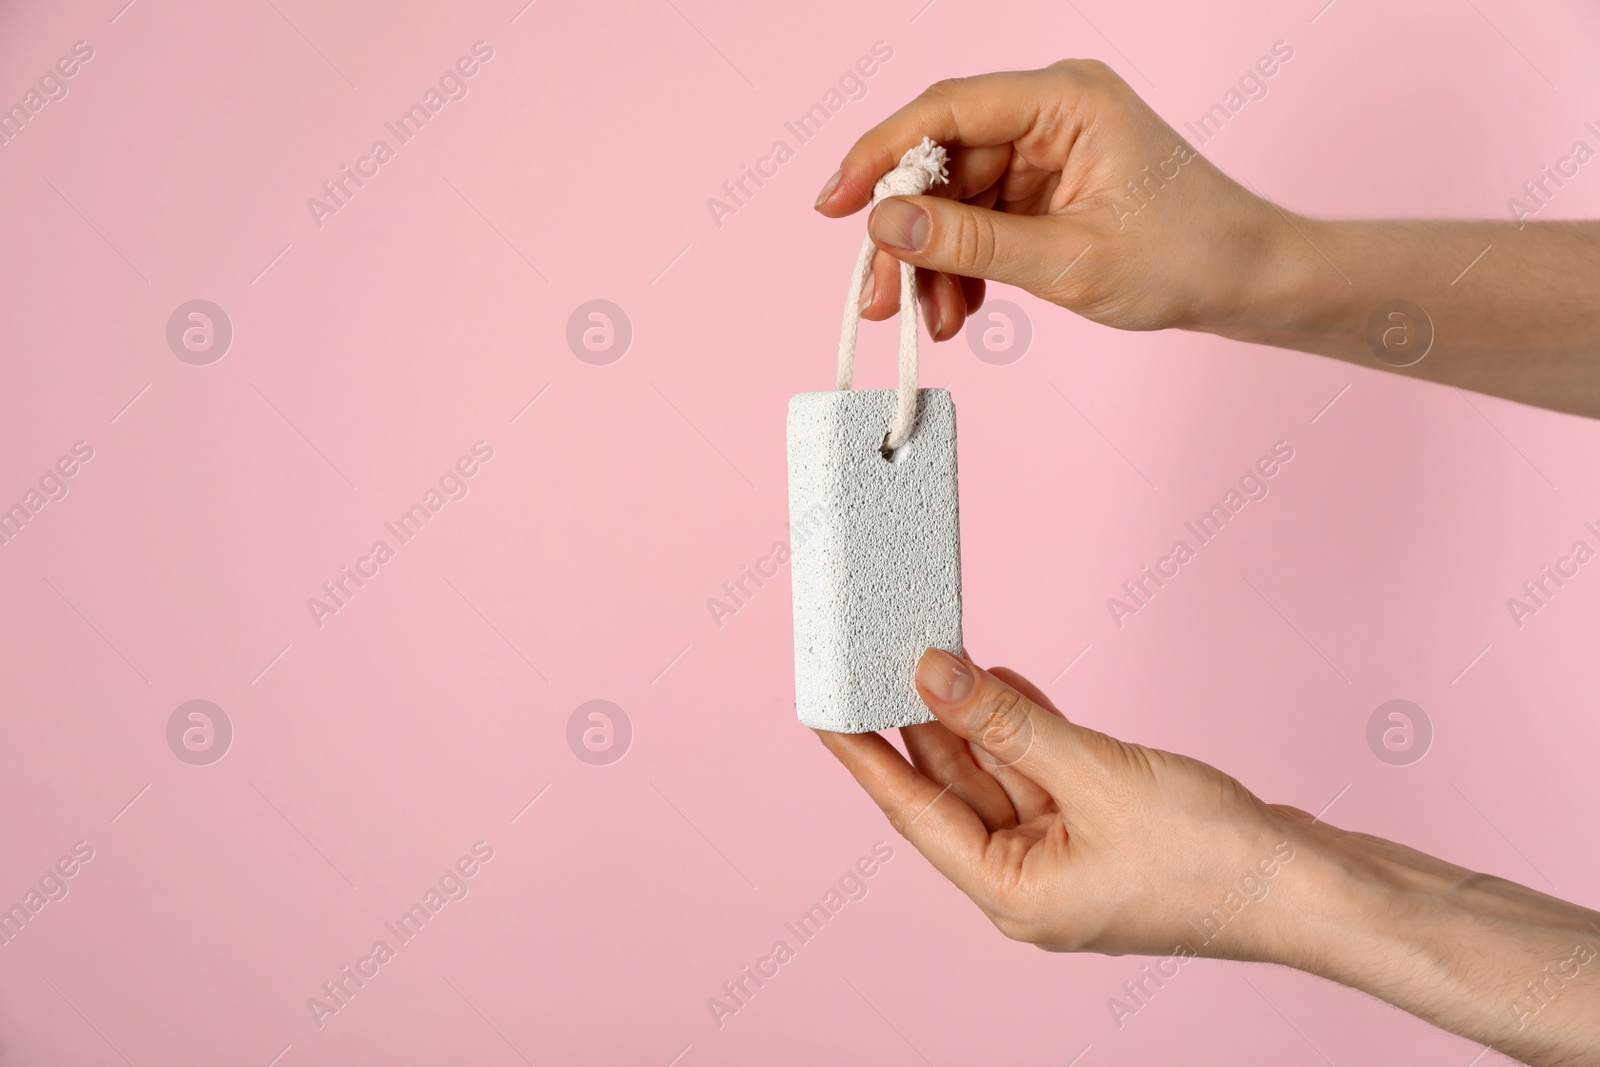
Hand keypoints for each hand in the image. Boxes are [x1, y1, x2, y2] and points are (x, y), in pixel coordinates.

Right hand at [813, 60, 1281, 341]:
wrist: (1252, 283)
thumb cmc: (1187, 258)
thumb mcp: (1066, 260)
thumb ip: (968, 242)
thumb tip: (883, 225)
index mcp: (1064, 99)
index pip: (944, 110)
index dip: (879, 157)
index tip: (835, 208)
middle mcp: (1052, 110)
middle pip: (943, 162)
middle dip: (908, 236)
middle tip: (879, 299)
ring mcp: (1050, 149)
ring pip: (956, 199)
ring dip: (935, 262)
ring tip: (931, 321)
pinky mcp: (1050, 185)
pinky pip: (982, 219)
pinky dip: (965, 264)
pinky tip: (960, 308)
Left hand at [817, 649, 1599, 1064]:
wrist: (1310, 885)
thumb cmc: (1212, 857)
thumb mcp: (1094, 773)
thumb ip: (1008, 720)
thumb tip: (934, 674)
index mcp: (1010, 892)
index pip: (913, 811)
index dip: (864, 756)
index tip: (825, 709)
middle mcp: (1026, 882)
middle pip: (952, 790)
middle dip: (920, 723)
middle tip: (881, 658)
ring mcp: (1063, 859)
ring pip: (996, 776)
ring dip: (973, 718)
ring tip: (936, 654)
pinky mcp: (1097, 833)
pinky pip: (1040, 775)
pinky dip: (1021, 730)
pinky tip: (1000, 681)